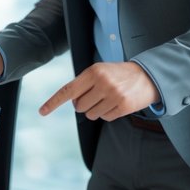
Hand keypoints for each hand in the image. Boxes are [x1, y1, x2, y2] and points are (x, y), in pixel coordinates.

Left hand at [40, 61, 160, 120]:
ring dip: (96, 110)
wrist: (147, 76)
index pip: (68, 90)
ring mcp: (114, 96)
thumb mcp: (99, 71)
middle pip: (79, 107)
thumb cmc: (118, 74)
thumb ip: (83, 84)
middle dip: (84, 104)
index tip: (42, 111)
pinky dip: (108, 114)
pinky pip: (105, 118)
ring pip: (91, 115)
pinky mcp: (124, 107)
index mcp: (93, 72)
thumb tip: (71, 102)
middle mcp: (103, 83)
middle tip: (96, 96)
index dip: (53, 102)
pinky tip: (117, 103)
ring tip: (108, 98)